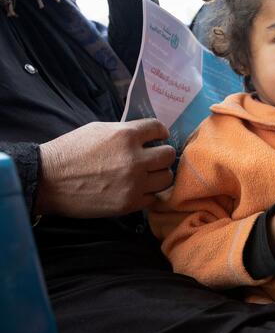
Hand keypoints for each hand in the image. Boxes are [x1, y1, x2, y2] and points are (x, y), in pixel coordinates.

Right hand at [37, 119, 175, 217]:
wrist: (47, 181)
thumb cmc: (70, 151)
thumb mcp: (99, 130)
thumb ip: (126, 132)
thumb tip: (146, 136)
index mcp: (127, 135)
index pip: (160, 129)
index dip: (159, 133)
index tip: (156, 138)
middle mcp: (135, 159)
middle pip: (168, 155)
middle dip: (161, 155)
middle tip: (152, 158)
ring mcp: (134, 183)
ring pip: (166, 177)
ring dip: (158, 175)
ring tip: (146, 175)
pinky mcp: (129, 203)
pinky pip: (153, 197)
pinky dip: (147, 193)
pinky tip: (137, 189)